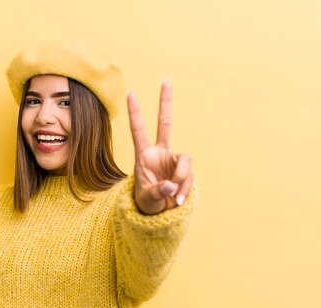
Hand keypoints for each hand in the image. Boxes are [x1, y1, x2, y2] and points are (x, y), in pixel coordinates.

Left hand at [127, 81, 193, 214]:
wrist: (160, 214)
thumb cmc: (147, 204)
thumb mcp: (146, 200)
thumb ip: (157, 192)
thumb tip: (170, 185)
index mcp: (144, 156)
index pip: (139, 130)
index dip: (135, 113)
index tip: (131, 92)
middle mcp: (160, 153)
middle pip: (165, 123)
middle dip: (165, 102)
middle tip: (166, 80)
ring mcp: (174, 161)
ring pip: (186, 163)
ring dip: (181, 180)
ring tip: (173, 198)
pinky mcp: (186, 171)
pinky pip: (189, 177)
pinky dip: (184, 189)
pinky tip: (176, 200)